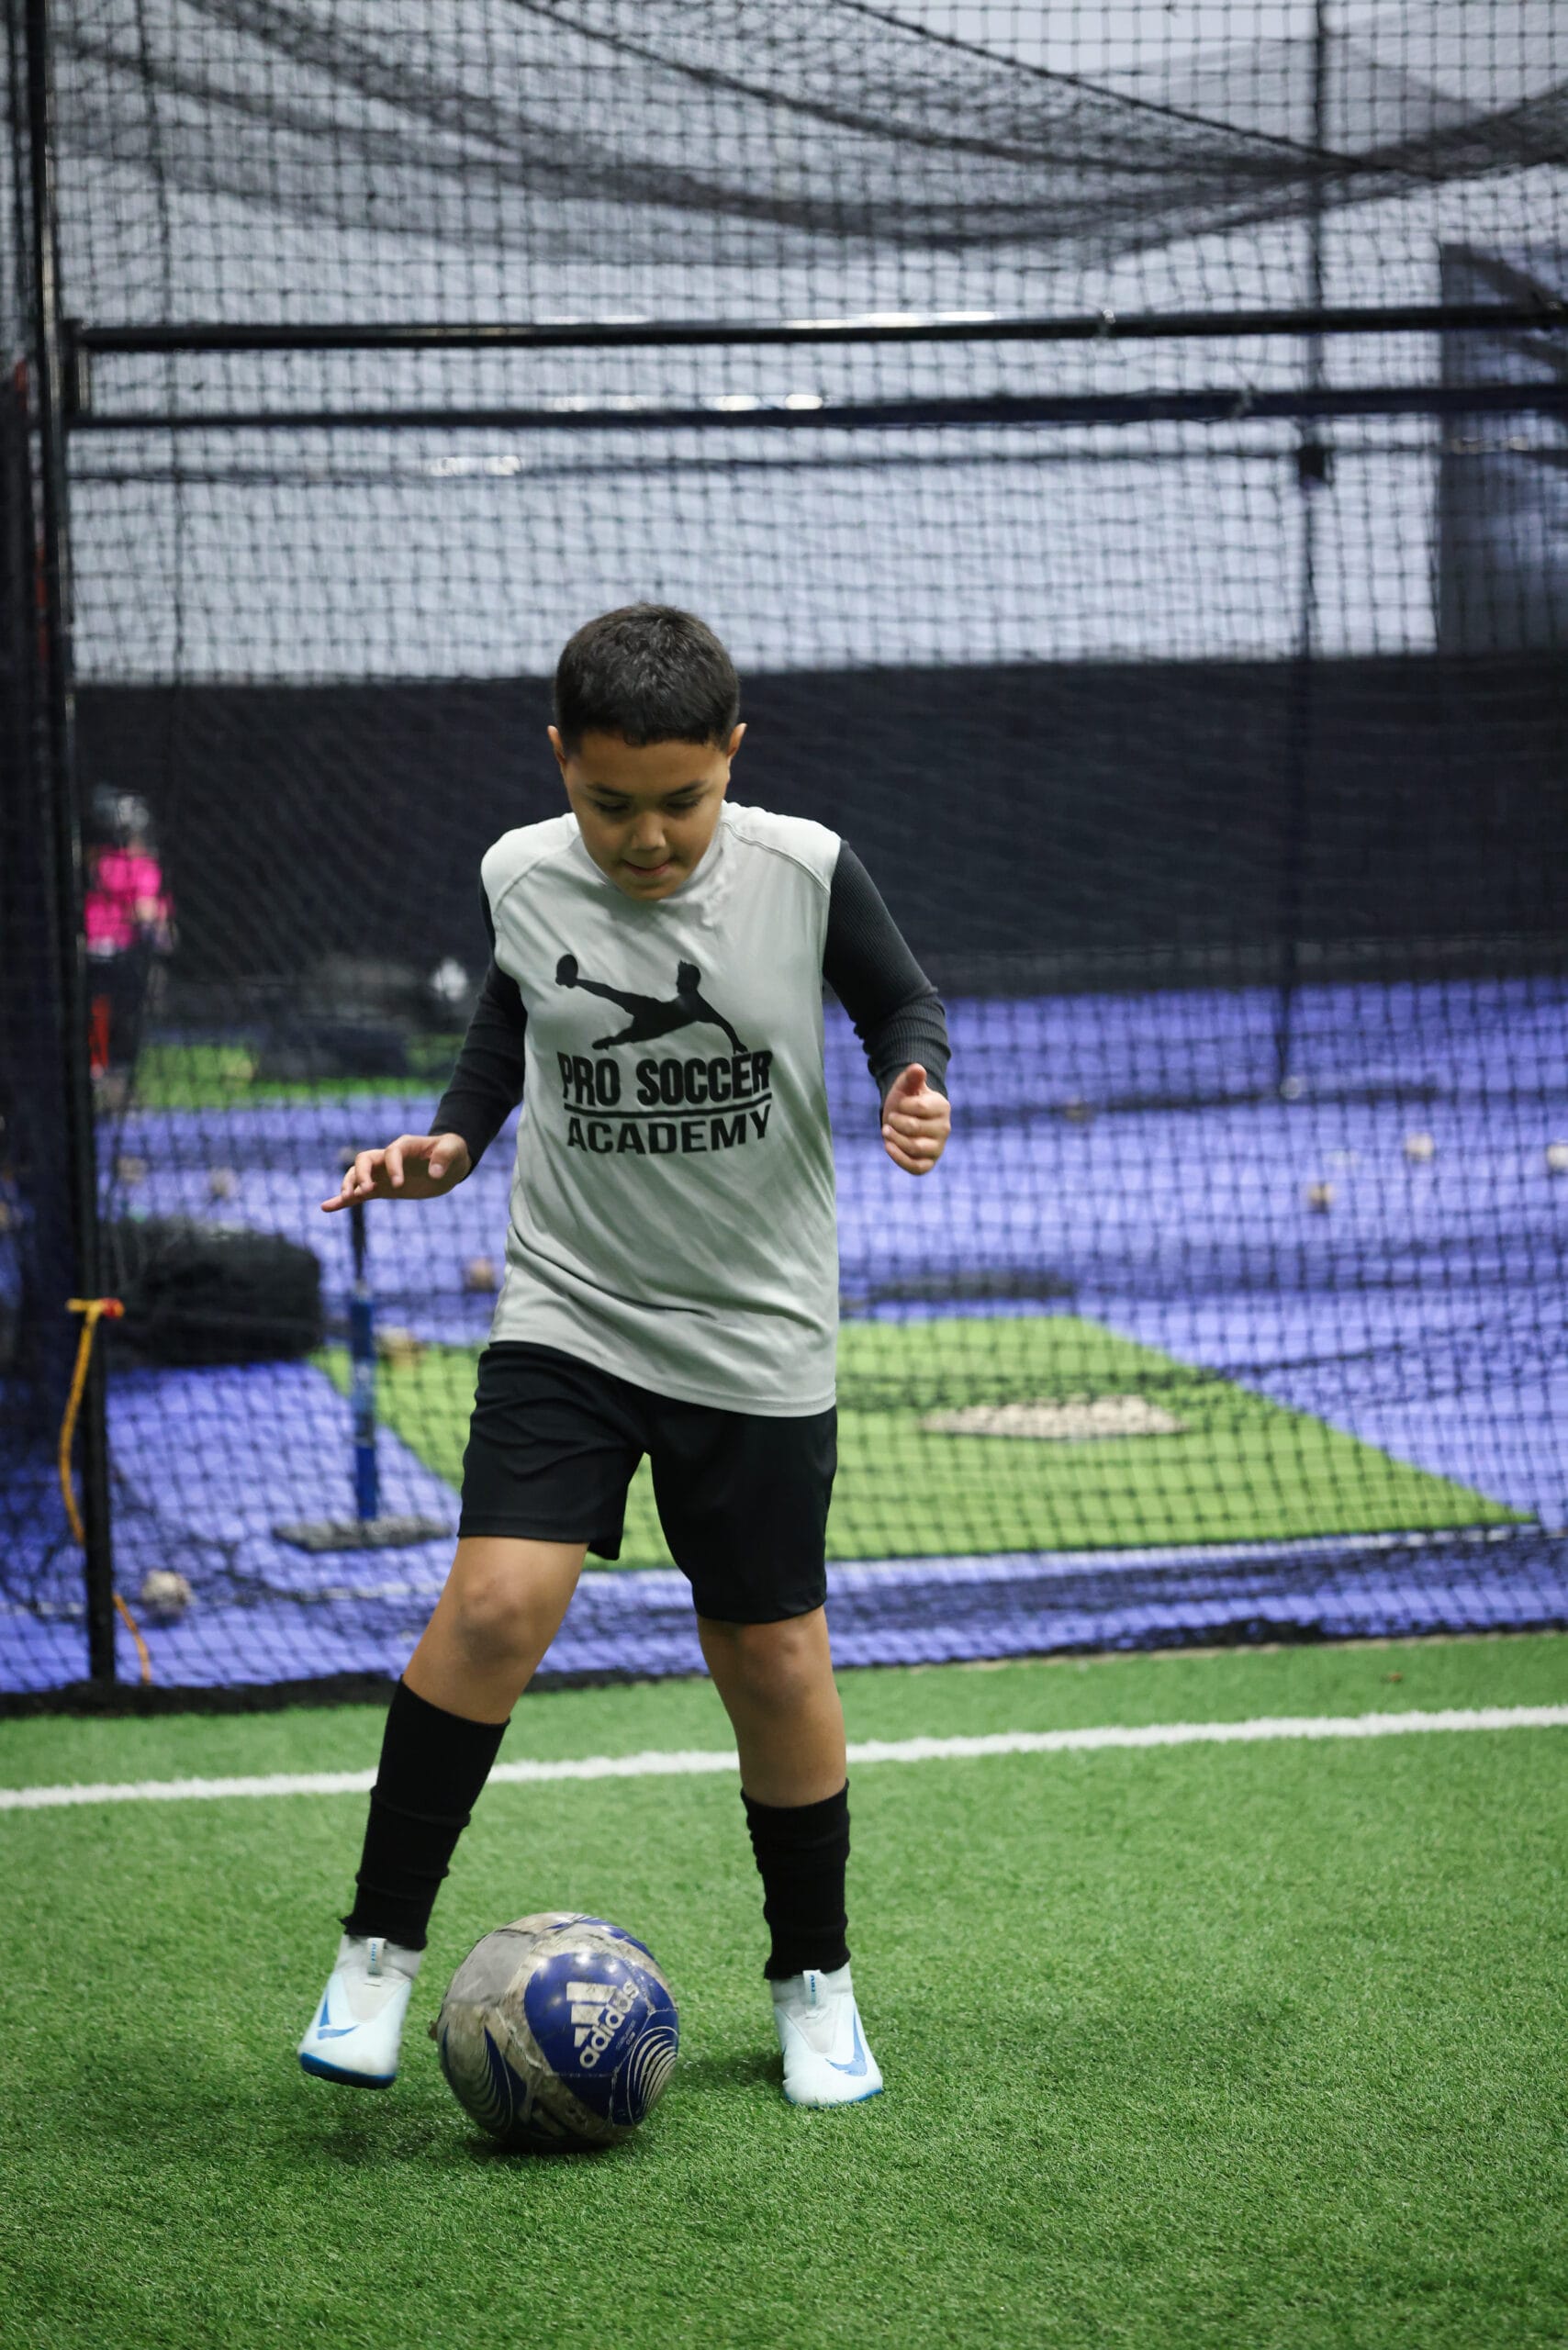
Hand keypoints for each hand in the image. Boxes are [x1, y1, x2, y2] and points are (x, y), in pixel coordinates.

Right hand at [321, 1132, 471, 1211]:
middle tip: (367, 1191)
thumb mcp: (454, 1151)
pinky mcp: (382, 1188)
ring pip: (357, 1176)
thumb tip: (434, 1173)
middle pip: (364, 1160)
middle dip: (362, 1174)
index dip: (392, 1167)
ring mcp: (382, 1173)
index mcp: (404, 1146)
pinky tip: (327, 1207)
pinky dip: (343, 1200)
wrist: (448, 1163)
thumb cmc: (451, 1152)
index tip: (399, 1184)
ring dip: (350, 1186)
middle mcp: (388, 1157)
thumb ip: (444, 1158)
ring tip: (347, 1199)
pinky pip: (360, 1194)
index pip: (391, 1153)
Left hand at [881, 1064, 949, 1175]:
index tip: (899, 1105)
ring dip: (895, 1139)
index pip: (919, 1107)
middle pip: (914, 1128)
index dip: (902, 1106)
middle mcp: (944, 1128)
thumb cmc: (906, 1100)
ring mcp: (938, 1147)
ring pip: (914, 1148)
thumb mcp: (906, 1086)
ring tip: (886, 1131)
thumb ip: (911, 1077)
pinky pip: (917, 1167)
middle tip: (890, 1119)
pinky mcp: (928, 1163)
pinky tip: (887, 1146)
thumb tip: (918, 1068)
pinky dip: (899, 1158)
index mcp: (942, 1107)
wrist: (904, 1118)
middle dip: (895, 1122)